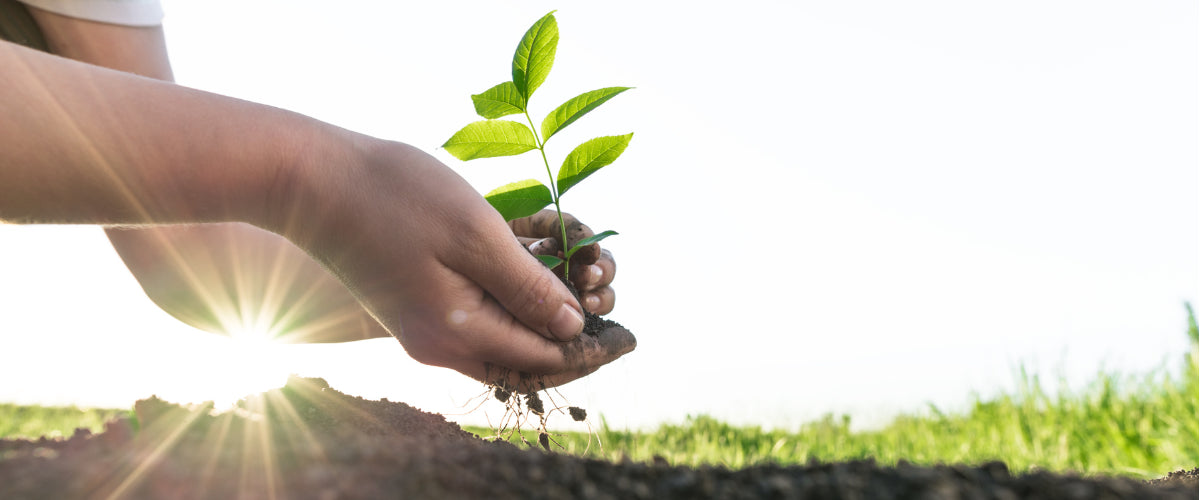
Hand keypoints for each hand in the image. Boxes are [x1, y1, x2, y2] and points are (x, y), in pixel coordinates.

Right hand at [283, 138, 634, 388]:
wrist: (309, 181)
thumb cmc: (393, 198)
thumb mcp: (475, 236)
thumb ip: (528, 287)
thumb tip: (575, 326)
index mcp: (457, 334)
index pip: (543, 359)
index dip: (593, 348)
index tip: (633, 336)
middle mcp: (442, 342)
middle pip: (527, 356)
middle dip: (576, 334)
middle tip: (616, 308)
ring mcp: (427, 323)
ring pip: (506, 333)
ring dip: (548, 309)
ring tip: (586, 274)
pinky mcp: (418, 299)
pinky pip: (482, 310)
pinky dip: (516, 291)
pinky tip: (541, 259)